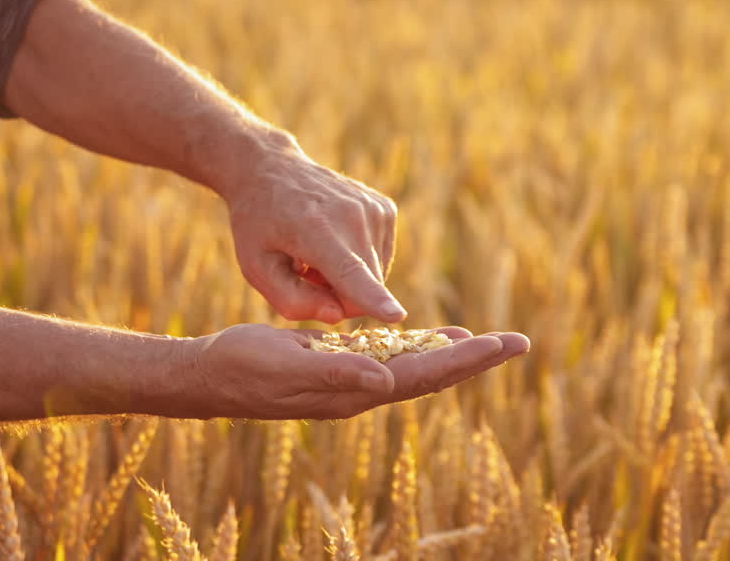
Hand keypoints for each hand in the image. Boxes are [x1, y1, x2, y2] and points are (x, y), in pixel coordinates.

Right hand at [178, 324, 529, 419]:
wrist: (209, 375)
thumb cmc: (242, 367)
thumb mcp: (286, 365)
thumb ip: (337, 373)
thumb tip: (387, 381)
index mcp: (355, 392)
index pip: (424, 376)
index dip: (466, 359)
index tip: (503, 343)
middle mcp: (361, 392)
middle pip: (432, 374)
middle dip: (475, 358)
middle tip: (519, 342)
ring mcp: (351, 383)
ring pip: (415, 368)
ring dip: (452, 354)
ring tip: (487, 340)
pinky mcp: (339, 369)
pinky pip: (390, 359)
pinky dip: (416, 348)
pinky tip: (427, 337)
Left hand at [225, 144, 403, 323]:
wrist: (272, 170)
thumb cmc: (259, 225)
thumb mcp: (256, 267)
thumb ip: (291, 299)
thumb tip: (337, 314)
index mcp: (315, 230)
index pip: (350, 272)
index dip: (375, 299)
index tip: (397, 316)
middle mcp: (352, 215)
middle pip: (365, 287)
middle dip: (339, 297)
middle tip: (305, 275)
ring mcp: (374, 208)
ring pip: (376, 276)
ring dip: (348, 278)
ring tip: (316, 256)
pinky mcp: (386, 208)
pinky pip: (382, 259)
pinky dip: (359, 260)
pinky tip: (333, 243)